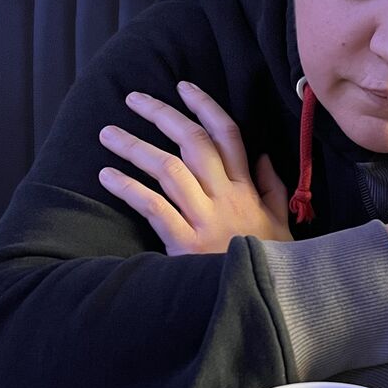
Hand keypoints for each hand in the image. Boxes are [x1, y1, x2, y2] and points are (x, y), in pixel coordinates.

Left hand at [98, 82, 291, 254]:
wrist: (263, 301)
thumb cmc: (269, 263)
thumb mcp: (280, 223)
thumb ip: (272, 187)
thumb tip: (262, 155)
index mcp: (247, 189)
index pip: (227, 135)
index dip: (205, 106)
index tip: (182, 86)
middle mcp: (226, 198)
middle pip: (193, 142)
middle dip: (161, 114)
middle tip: (133, 98)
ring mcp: (206, 220)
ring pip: (169, 169)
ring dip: (135, 147)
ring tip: (108, 133)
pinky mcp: (186, 244)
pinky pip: (153, 207)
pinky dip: (128, 188)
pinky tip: (107, 176)